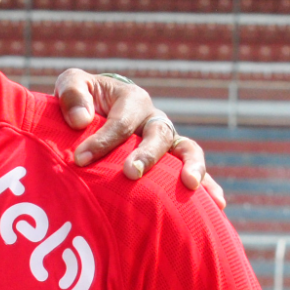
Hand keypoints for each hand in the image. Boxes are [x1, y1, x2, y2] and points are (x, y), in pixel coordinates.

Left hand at [53, 69, 226, 208]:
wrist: (97, 109)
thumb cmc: (82, 99)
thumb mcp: (72, 85)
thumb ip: (72, 93)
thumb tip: (80, 120)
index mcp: (133, 100)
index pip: (121, 122)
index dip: (102, 141)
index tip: (80, 159)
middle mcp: (155, 119)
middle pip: (159, 135)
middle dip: (147, 155)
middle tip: (130, 173)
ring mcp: (167, 140)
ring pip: (187, 150)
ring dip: (191, 166)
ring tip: (189, 185)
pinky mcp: (172, 160)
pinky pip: (193, 171)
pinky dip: (208, 186)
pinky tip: (217, 205)